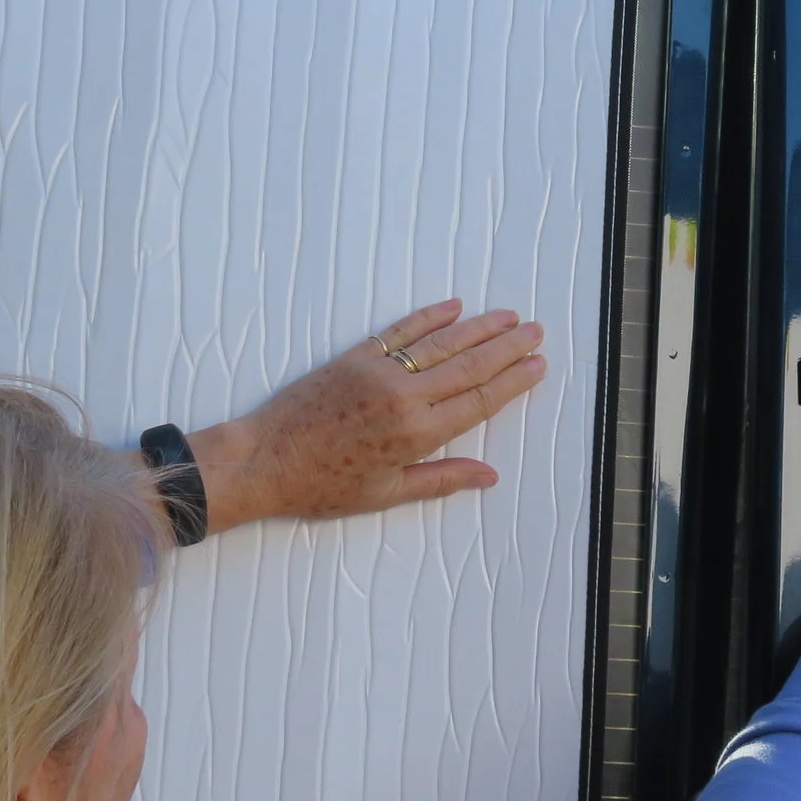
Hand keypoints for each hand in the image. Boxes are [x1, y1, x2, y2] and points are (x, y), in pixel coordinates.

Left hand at [188, 300, 546, 529]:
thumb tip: (488, 475)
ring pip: (441, 342)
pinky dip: (429, 317)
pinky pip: (401, 331)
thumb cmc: (320, 485)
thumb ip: (440, 480)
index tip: (538, 365)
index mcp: (415, 434)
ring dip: (479, 327)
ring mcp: (379, 372)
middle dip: (507, 347)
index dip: (513, 381)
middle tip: (536, 331)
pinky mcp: (355, 357)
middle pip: (469, 365)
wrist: (263, 459)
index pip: (479, 400)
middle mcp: (403, 397)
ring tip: (509, 317)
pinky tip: (454, 307)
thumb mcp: (384, 494)